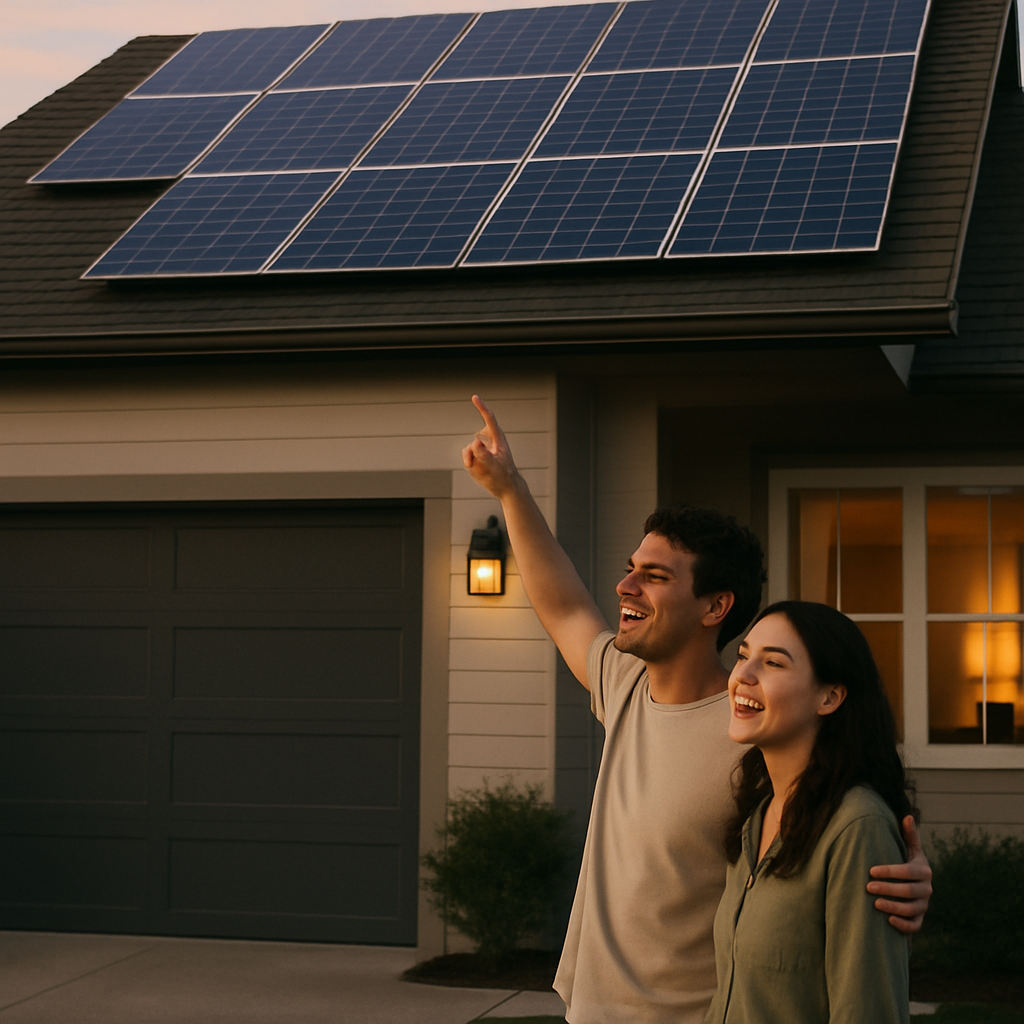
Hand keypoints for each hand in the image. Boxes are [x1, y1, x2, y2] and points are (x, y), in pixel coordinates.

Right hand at [462, 395, 521, 498]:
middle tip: (475, 404)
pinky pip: (466, 458)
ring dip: (471, 460)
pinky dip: (469, 465)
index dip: (481, 407)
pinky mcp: (475, 458)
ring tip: (484, 470)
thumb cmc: (504, 475)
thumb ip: (484, 454)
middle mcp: (488, 442)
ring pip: (468, 450)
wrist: (504, 488)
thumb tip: (474, 442)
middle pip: (477, 436)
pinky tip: (479, 471)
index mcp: (498, 439)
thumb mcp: (494, 466)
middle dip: (475, 442)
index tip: (474, 397)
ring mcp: (481, 451)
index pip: (489, 420)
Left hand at [867, 815, 932, 933]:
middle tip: (868, 887)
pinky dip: (903, 924)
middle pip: (910, 891)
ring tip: (874, 903)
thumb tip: (908, 816)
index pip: (908, 871)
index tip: (871, 870)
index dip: (890, 872)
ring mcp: (924, 905)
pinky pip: (915, 925)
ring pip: (912, 909)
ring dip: (893, 907)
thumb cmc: (907, 862)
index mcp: (923, 870)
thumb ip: (909, 835)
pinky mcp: (920, 918)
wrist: (915, 885)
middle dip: (888, 889)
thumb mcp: (910, 849)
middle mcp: (927, 889)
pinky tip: (888, 919)